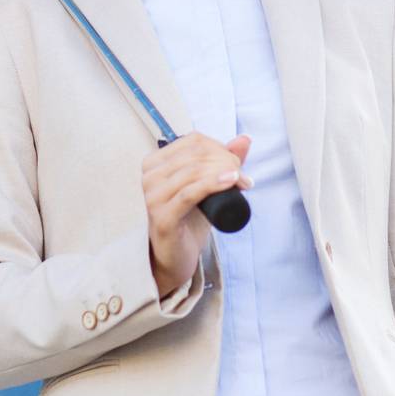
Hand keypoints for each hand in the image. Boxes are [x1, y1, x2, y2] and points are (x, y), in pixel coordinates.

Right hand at [142, 132, 253, 295]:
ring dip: (224, 172)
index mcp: (155, 162)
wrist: (177, 256)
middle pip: (196, 154)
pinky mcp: (162, 217)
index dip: (220, 147)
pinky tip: (231, 181)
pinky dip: (213, 184)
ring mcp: (153, 197)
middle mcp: (150, 176)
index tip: (237, 163)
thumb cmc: (189, 219)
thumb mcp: (207, 185)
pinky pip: (190, 193)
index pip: (193, 140)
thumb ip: (223, 161)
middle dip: (226, 160)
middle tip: (243, 176)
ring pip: (194, 171)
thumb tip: (244, 139)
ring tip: (241, 182)